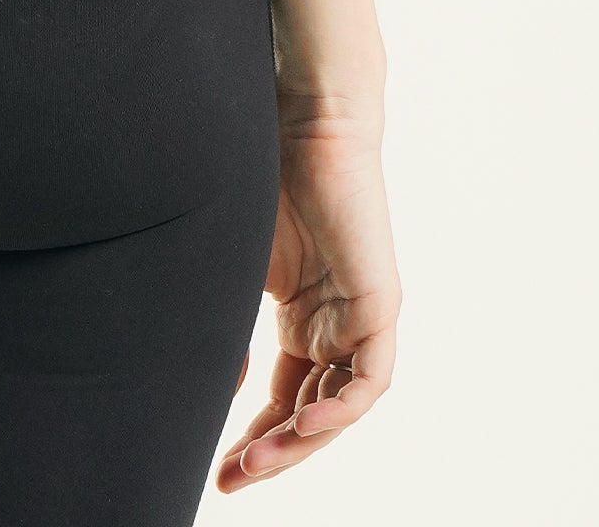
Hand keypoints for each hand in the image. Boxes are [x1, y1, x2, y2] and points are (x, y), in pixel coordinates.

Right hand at [215, 115, 399, 493]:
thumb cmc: (261, 174)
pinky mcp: (381, 302)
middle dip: (273, 453)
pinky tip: (303, 425)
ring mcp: (360, 316)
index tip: (221, 471)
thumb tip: (217, 383)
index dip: (256, 440)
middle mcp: (335, 325)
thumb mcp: (237, 265)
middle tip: (233, 479)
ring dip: (301, 442)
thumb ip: (227, 322)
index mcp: (302, 318)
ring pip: (341, 406)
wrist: (299, 119)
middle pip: (312, 414)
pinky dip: (340, 408)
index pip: (285, 400)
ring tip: (256, 462)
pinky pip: (370, 378)